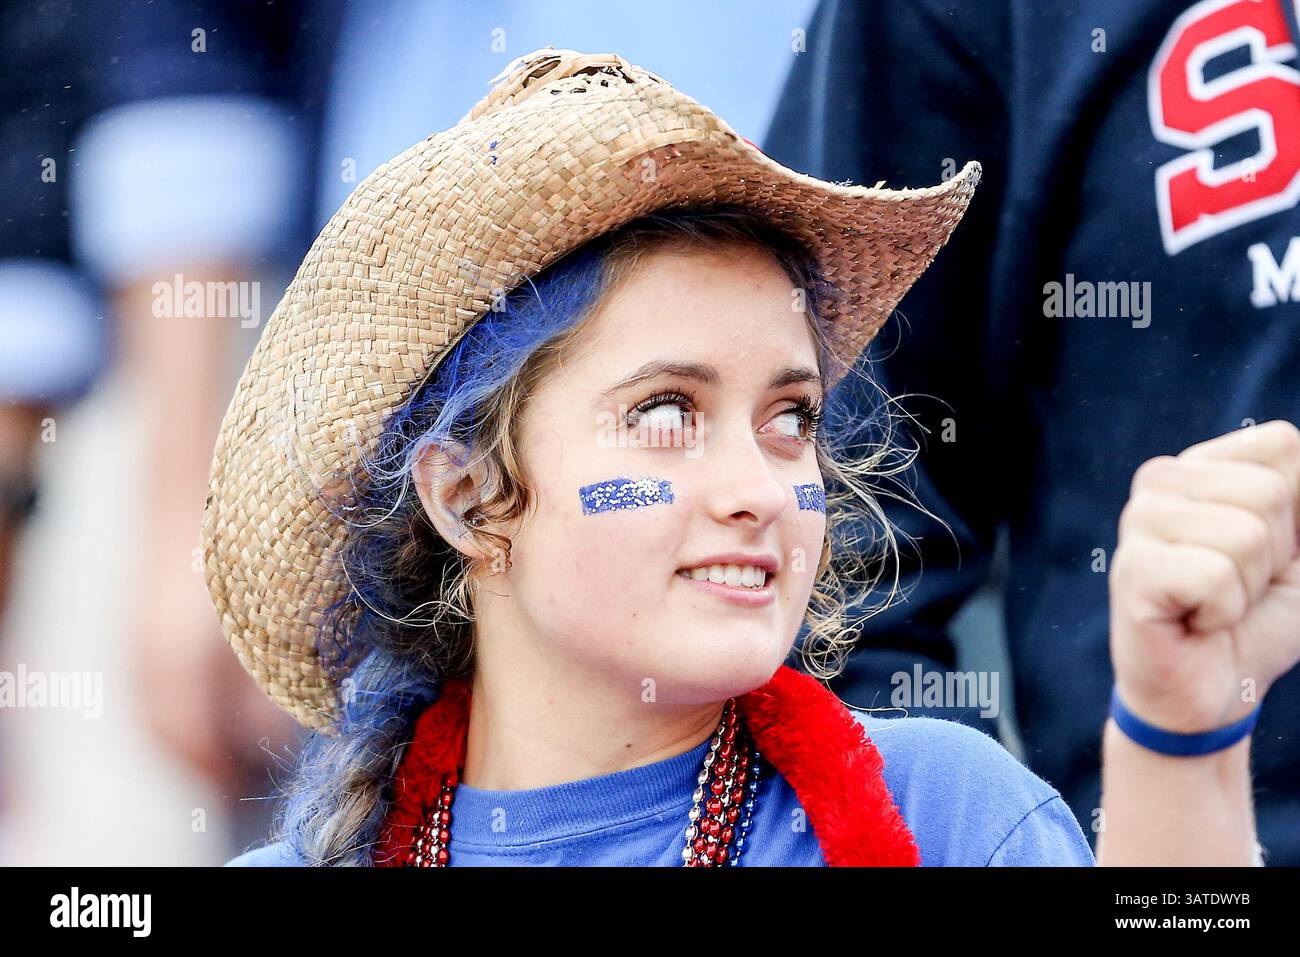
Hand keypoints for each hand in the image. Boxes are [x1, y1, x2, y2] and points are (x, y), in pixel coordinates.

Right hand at [1109, 420, 1299, 732]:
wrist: (1211, 695)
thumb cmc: (1258, 619)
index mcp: (1199, 465)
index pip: (1283, 446)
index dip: (1298, 512)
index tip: (1263, 555)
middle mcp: (1158, 481)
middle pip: (1268, 492)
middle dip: (1273, 557)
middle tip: (1234, 589)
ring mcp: (1137, 522)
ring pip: (1246, 535)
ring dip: (1247, 589)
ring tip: (1211, 607)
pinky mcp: (1131, 570)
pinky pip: (1216, 576)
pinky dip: (1223, 613)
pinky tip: (1192, 623)